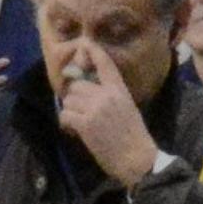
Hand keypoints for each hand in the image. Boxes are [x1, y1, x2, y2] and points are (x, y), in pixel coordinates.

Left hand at [50, 43, 166, 186]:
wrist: (137, 159)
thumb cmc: (134, 137)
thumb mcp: (128, 108)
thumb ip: (111, 97)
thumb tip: (89, 91)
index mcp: (119, 90)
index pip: (106, 65)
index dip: (94, 52)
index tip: (85, 44)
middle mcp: (107, 95)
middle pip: (77, 86)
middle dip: (75, 98)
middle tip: (80, 111)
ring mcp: (95, 108)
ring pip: (69, 100)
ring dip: (70, 111)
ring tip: (80, 123)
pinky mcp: (86, 123)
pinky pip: (65, 115)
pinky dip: (66, 123)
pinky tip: (74, 130)